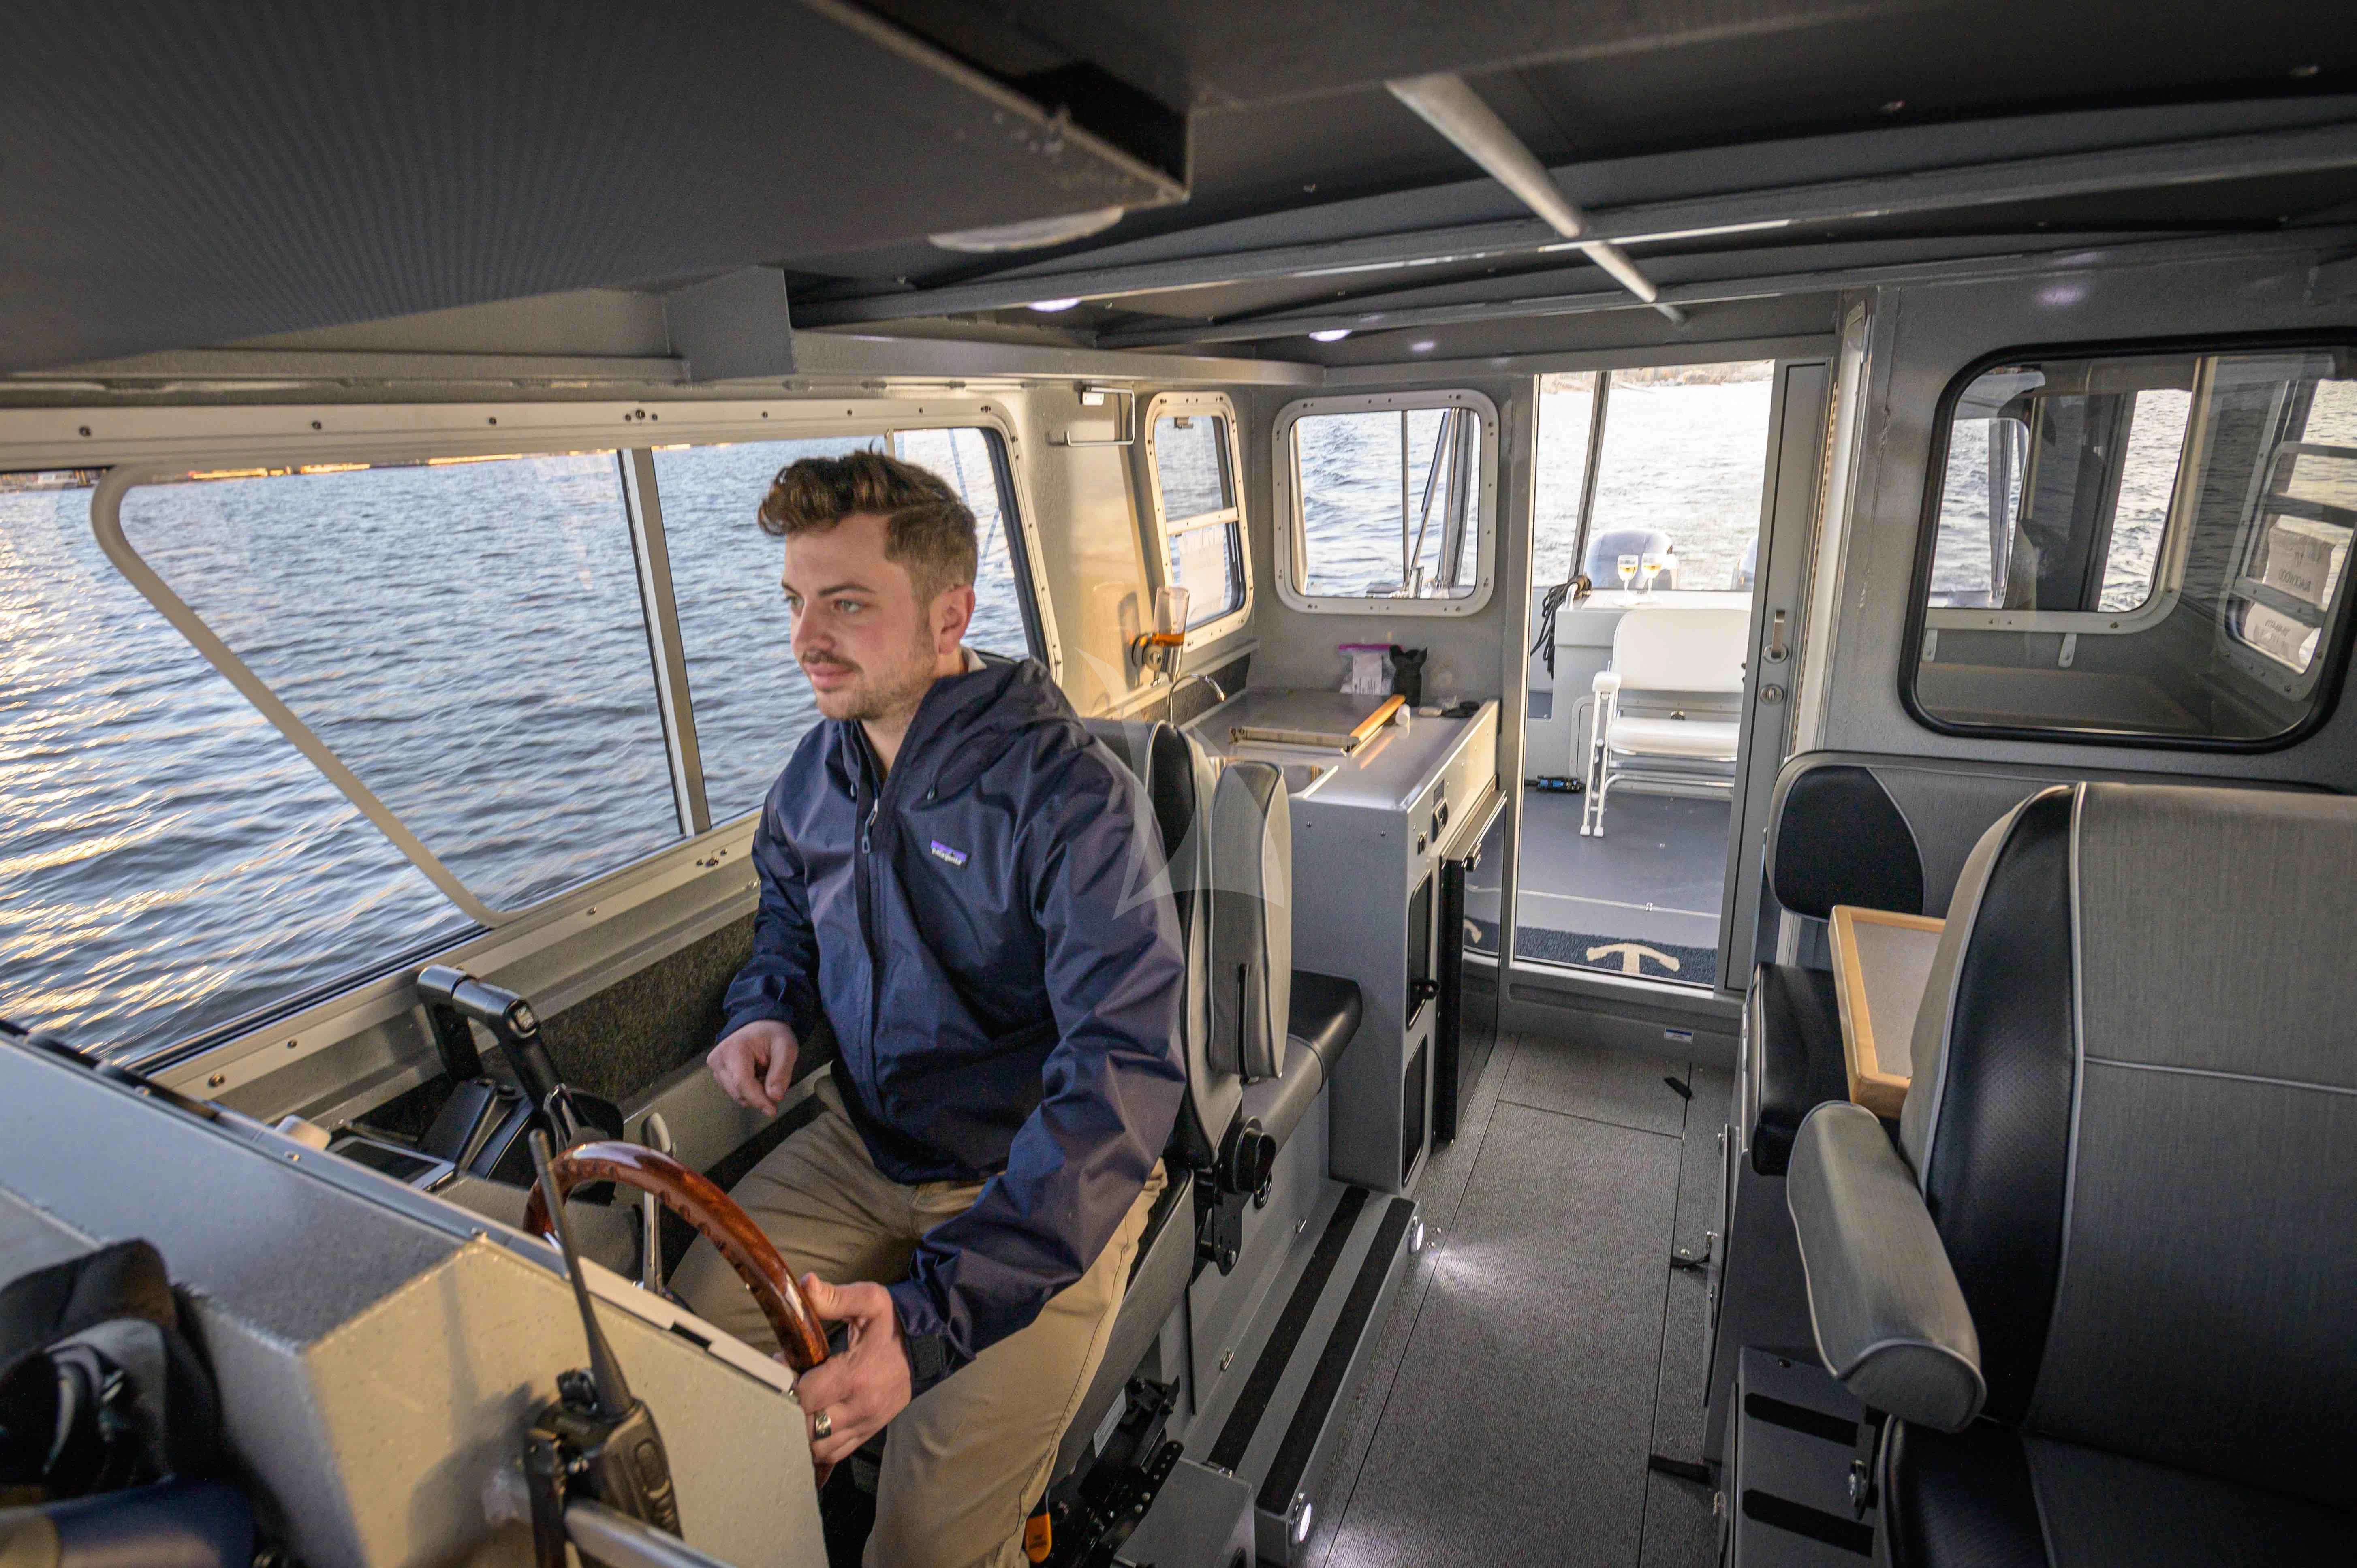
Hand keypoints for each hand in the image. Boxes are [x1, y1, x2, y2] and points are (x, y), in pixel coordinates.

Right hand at [709, 1019, 798, 1115]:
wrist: (759, 1024)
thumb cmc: (772, 1034)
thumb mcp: (786, 1048)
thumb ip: (782, 1072)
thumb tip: (775, 1097)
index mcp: (734, 1048)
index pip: (742, 1083)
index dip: (758, 1099)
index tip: (772, 1110)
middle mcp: (718, 1059)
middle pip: (739, 1092)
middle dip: (759, 1095)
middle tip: (775, 1082)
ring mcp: (715, 1067)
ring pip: (736, 1095)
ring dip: (755, 1092)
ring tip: (765, 1074)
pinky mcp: (717, 1073)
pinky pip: (735, 1091)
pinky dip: (749, 1090)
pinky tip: (756, 1076)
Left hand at [791, 1277, 911, 1466]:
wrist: (929, 1346)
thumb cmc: (894, 1323)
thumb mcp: (870, 1301)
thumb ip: (835, 1297)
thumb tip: (805, 1285)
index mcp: (856, 1375)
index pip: (806, 1396)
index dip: (786, 1385)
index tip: (782, 1366)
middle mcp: (861, 1407)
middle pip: (809, 1429)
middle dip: (787, 1413)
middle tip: (781, 1390)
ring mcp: (866, 1423)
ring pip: (820, 1448)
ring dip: (799, 1434)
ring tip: (791, 1409)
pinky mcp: (869, 1432)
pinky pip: (835, 1453)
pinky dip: (816, 1447)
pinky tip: (806, 1429)